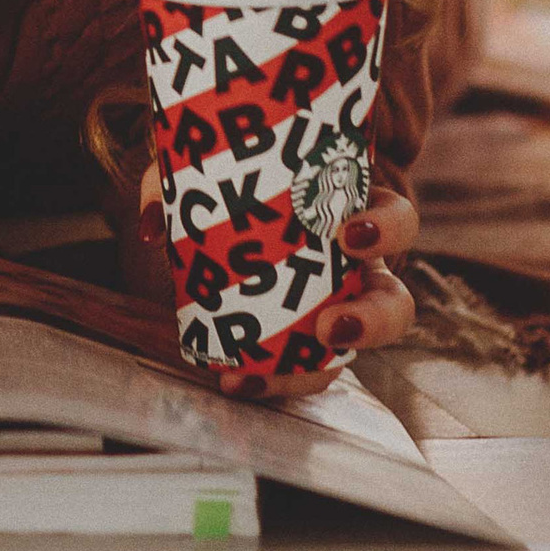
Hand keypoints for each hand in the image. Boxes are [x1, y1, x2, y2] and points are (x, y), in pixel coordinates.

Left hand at [125, 164, 420, 399]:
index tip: (349, 234)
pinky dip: (273, 379)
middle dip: (374, 321)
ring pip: (351, 353)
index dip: (387, 229)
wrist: (211, 217)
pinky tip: (236, 379)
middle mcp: (356, 269)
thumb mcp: (202, 170)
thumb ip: (172, 183)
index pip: (396, 219)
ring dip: (320, 369)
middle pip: (394, 302)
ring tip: (267, 374)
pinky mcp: (305, 342)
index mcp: (351, 212)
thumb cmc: (228, 182)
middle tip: (331, 326)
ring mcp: (336, 308)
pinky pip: (305, 371)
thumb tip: (153, 226)